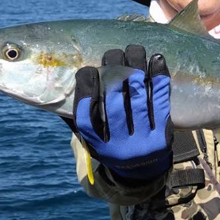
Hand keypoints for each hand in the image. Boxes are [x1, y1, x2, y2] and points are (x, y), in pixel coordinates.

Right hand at [73, 45, 172, 178]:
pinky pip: (161, 101)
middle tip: (113, 53)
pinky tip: (156, 60)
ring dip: (136, 67)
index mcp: (96, 144)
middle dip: (112, 71)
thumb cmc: (111, 145)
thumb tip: (56, 85)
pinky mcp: (163, 134)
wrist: (142, 171)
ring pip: (137, 97)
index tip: (86, 69)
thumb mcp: (91, 139)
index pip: (85, 113)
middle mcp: (118, 144)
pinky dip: (159, 78)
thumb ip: (77, 116)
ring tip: (134, 48)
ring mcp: (142, 140)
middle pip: (113, 100)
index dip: (85, 87)